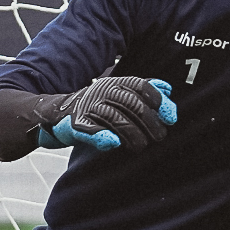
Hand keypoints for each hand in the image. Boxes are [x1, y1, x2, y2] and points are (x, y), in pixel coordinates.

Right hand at [35, 77, 177, 152]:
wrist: (59, 114)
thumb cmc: (97, 107)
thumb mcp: (120, 93)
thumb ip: (143, 91)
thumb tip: (167, 90)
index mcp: (116, 83)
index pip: (141, 86)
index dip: (158, 101)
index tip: (170, 117)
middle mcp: (103, 91)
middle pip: (132, 104)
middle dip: (150, 122)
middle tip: (159, 136)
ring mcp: (89, 107)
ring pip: (116, 118)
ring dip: (132, 134)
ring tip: (141, 146)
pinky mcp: (77, 124)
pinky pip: (91, 130)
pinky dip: (102, 136)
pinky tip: (113, 143)